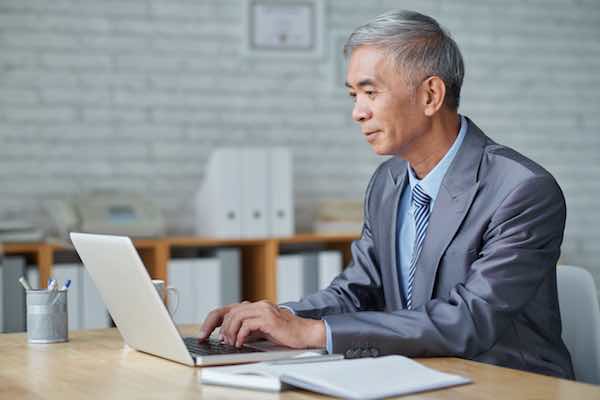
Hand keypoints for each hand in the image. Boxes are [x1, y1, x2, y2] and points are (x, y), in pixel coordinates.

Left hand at [198, 300, 325, 348]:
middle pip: (228, 311)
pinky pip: (247, 324)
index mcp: (254, 307)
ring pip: (236, 316)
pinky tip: (241, 343)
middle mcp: (257, 305)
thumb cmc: (285, 333)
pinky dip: (241, 335)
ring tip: (231, 343)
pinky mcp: (269, 318)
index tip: (203, 333)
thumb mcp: (260, 330)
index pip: (226, 309)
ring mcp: (263, 310)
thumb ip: (245, 329)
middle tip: (217, 340)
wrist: (305, 333)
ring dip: (229, 332)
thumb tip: (227, 336)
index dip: (211, 321)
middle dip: (217, 327)